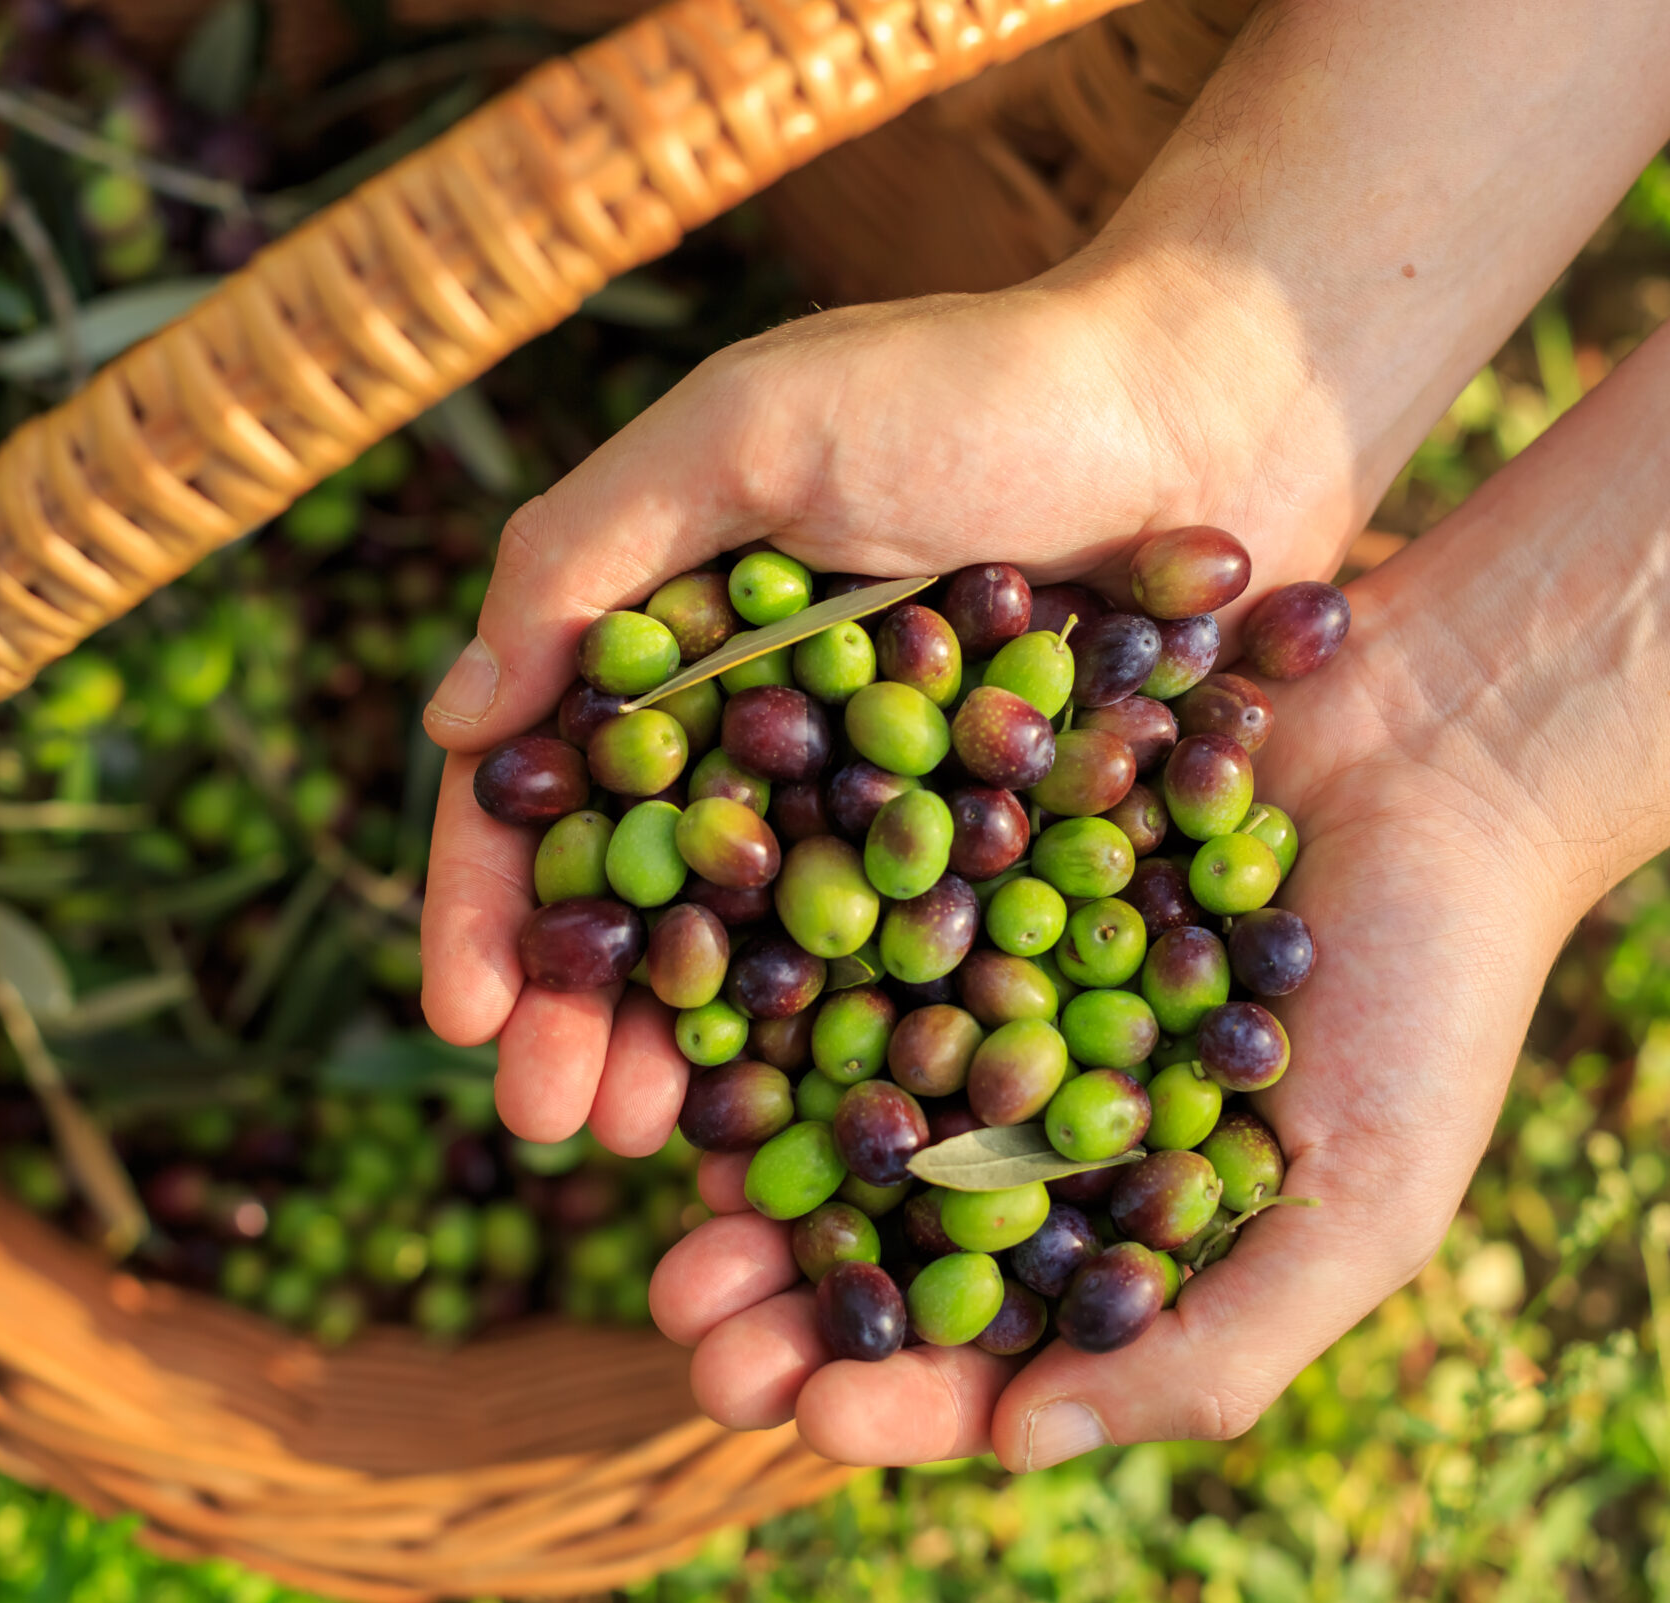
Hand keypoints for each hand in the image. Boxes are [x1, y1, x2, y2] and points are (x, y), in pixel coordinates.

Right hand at [418, 259, 1370, 1149]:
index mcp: (676, 647)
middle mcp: (761, 745)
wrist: (1222, 405)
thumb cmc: (973, 385)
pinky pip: (901, 974)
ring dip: (690, 1063)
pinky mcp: (993, 859)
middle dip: (576, 1019)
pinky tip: (811, 1130)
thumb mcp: (749, 430)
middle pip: (642, 909)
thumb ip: (584, 554)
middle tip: (542, 1119)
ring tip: (653, 1149)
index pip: (547, 797)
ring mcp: (877, 812)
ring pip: (757, 968)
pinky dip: (848, 1052)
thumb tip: (447, 723)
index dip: (492, 906)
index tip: (465, 1014)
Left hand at [649, 573, 1582, 1463]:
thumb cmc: (1437, 996)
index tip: (813, 1418)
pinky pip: (835, 939)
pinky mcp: (945, 866)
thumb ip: (1212, 1347)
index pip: (981, 1352)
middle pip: (872, 1240)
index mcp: (1112, 1234)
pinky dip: (765, 988)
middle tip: (690, 1330)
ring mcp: (971, 996)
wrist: (1449, 747)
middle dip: (779, 1298)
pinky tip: (693, 1022)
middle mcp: (1019, 1126)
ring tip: (666, 1206)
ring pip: (826, 1104)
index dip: (893, 1397)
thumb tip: (1019, 1453)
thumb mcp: (1361, 1205)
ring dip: (742, 1163)